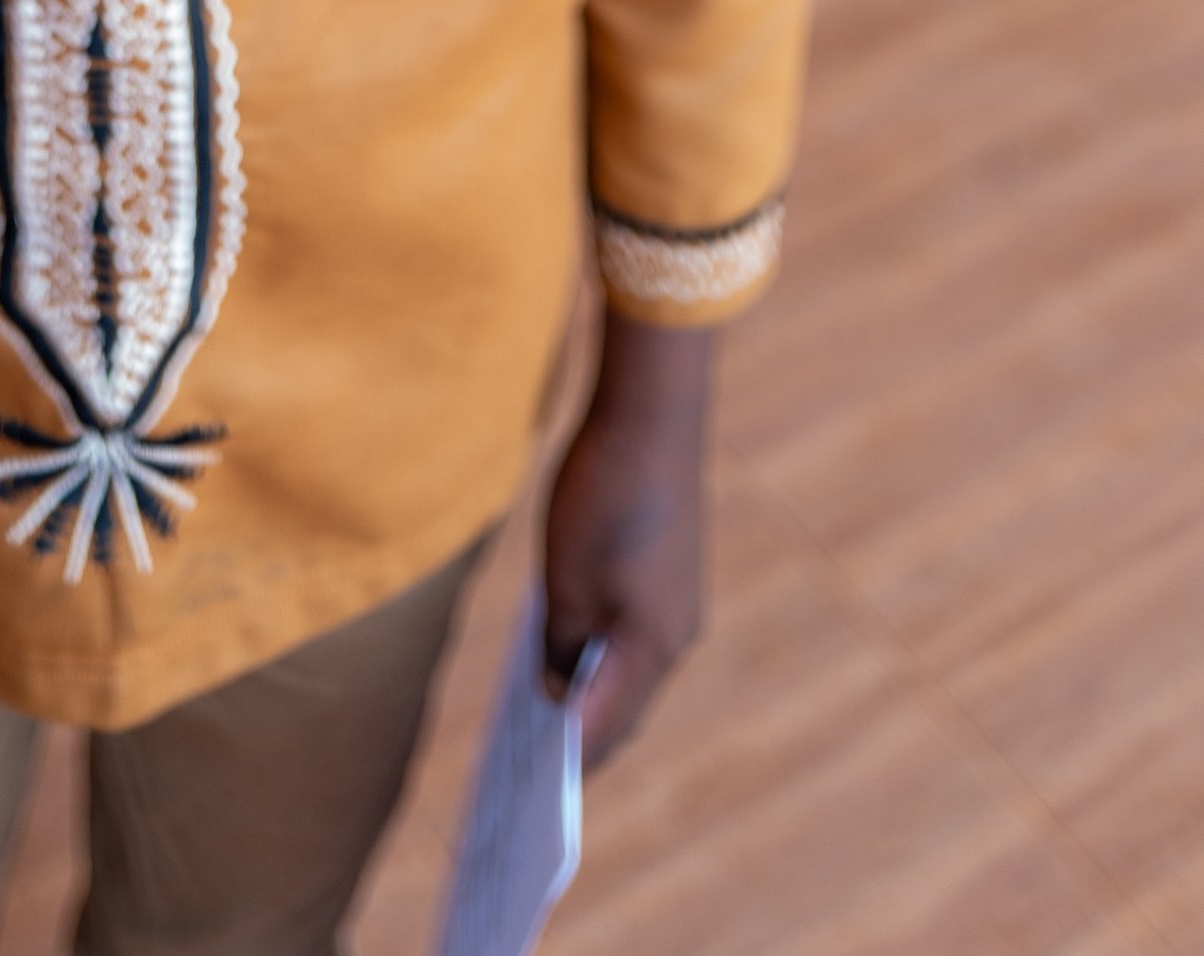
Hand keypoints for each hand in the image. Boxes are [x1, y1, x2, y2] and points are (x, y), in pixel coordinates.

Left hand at [539, 309, 714, 766]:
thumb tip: (557, 688)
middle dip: (579, 728)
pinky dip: (600, 642)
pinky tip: (562, 631)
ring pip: (628, 663)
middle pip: (623, 703)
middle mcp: (676, 634)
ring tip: (537, 696)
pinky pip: (633, 626)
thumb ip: (560, 644)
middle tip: (526, 754)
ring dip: (589, 682)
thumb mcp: (564, 580)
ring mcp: (678, 599)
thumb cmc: (603, 498)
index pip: (605, 729)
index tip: (528, 791)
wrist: (649, 412)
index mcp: (653, 650)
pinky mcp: (671, 567)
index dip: (566, 762)